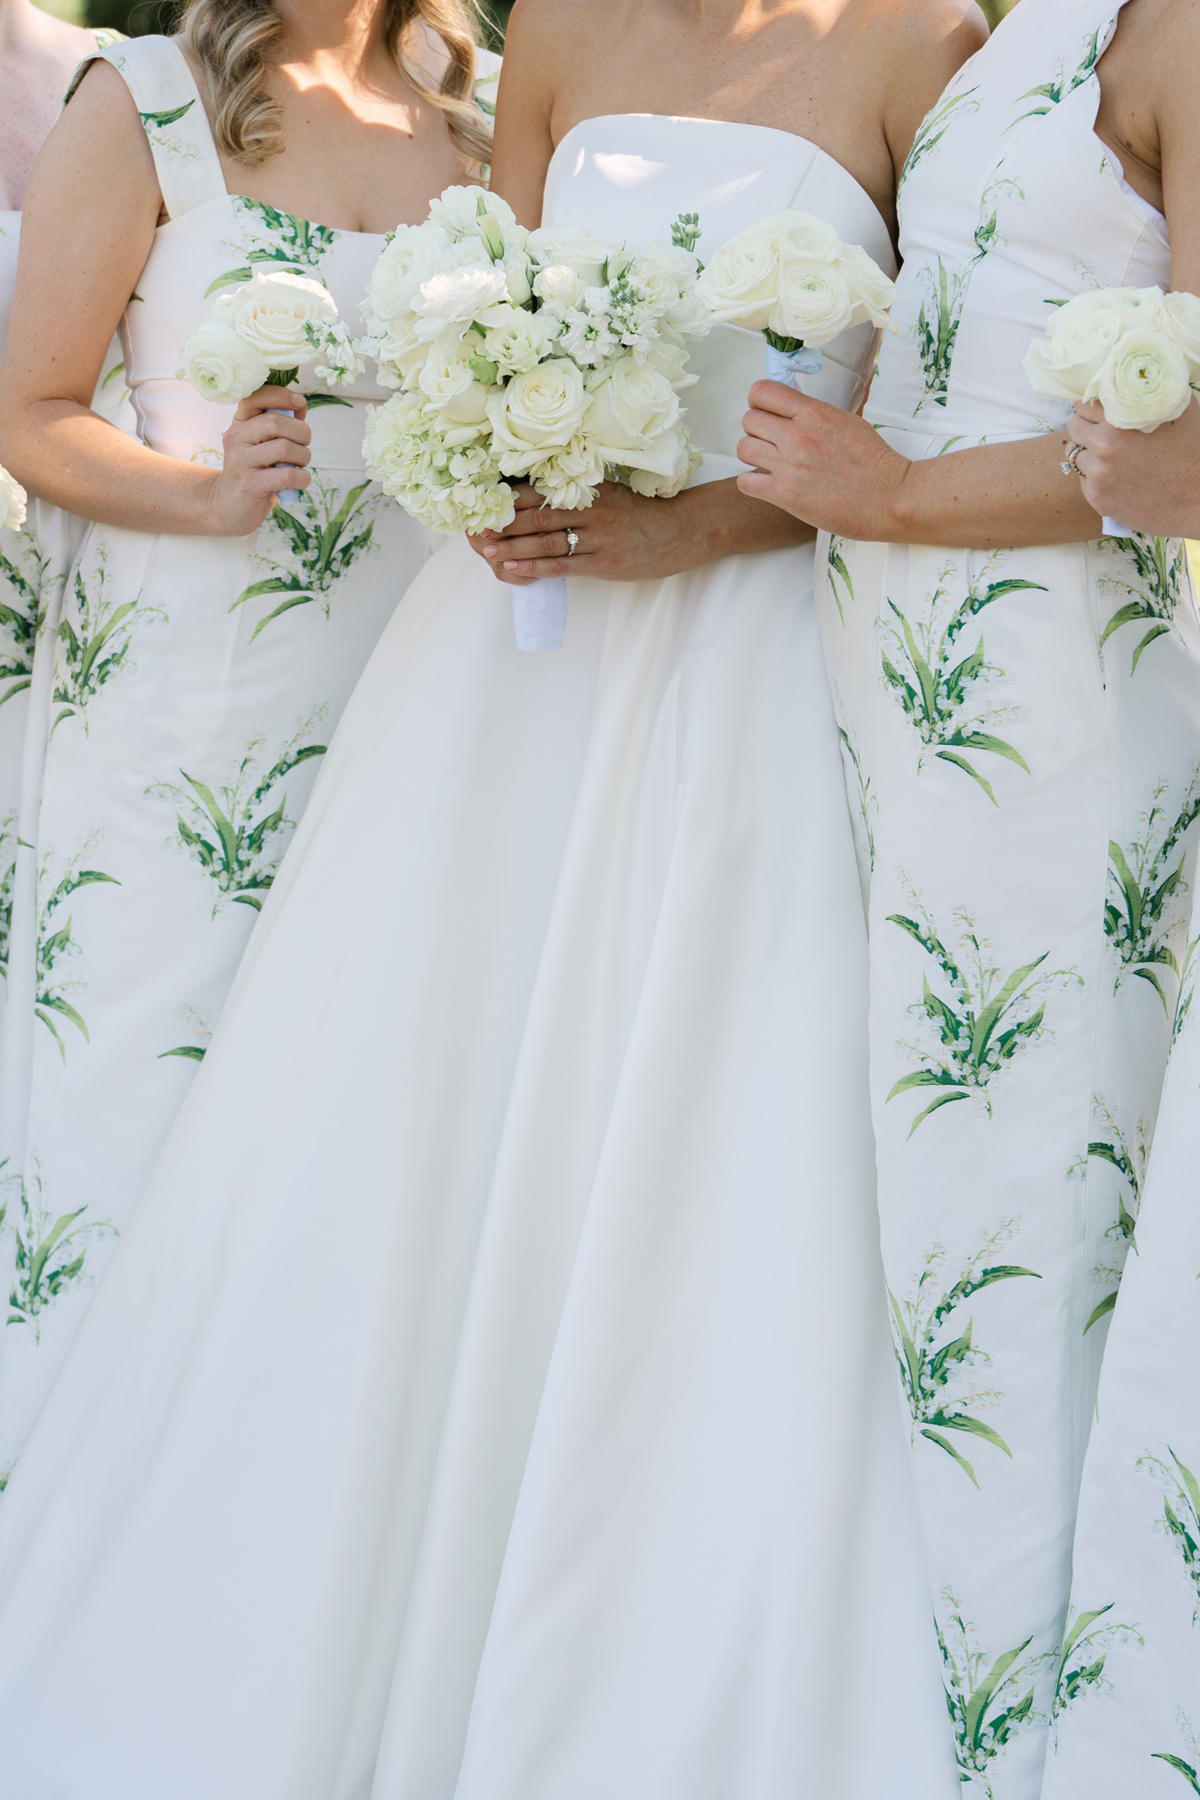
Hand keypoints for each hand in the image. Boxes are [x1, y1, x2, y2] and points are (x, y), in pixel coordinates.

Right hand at [202, 386, 311, 535]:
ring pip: (284, 448)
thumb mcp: (261, 443)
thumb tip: (300, 404)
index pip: (256, 396)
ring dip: (303, 456)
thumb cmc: (253, 471)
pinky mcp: (251, 484)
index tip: (299, 403)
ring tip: (300, 464)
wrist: (228, 506)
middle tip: (305, 443)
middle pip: (275, 422)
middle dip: (301, 432)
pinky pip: (287, 475)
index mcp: (240, 423)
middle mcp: (236, 438)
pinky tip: (299, 481)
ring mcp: (241, 461)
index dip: (281, 395)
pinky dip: (302, 478)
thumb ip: (280, 424)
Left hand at [469, 480, 703, 583]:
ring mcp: (598, 538)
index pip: (542, 490)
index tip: (485, 503)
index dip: (510, 498)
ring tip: (487, 551)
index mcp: (591, 489)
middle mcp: (592, 510)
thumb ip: (581, 494)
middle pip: (537, 516)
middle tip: (475, 529)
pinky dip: (535, 567)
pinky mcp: (604, 563)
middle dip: (504, 524)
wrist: (683, 533)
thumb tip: (540, 495)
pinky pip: (562, 566)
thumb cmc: (644, 515)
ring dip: (513, 547)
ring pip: (546, 541)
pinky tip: (514, 567)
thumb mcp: (612, 494)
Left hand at [737, 379, 908, 537]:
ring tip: (769, 462)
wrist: (889, 497)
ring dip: (753, 454)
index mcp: (813, 413)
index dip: (759, 402)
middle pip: (749, 420)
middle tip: (770, 441)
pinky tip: (767, 485)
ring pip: (743, 448)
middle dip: (757, 429)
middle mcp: (797, 436)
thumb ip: (818, 412)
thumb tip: (800, 402)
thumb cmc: (874, 461)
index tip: (768, 412)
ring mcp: (789, 466)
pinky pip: (746, 482)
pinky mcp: (786, 495)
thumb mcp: (848, 420)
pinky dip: (752, 483)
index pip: (762, 392)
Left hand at [1067, 398, 1199, 536]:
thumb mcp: (1178, 409)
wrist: (1197, 499)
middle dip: (1086, 426)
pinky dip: (1094, 477)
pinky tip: (1117, 477)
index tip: (1096, 408)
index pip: (1084, 401)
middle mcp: (1105, 444)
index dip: (1090, 404)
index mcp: (1122, 417)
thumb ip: (1150, 390)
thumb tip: (1134, 374)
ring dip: (1088, 452)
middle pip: (1074, 426)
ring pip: (1075, 454)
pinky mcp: (1097, 497)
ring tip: (1111, 456)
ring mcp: (1098, 473)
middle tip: (1100, 431)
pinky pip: (1083, 480)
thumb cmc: (1193, 450)